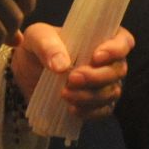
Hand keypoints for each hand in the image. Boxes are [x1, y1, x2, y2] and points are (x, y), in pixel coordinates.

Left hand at [13, 24, 133, 121]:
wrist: (26, 74)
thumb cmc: (37, 48)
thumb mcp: (35, 37)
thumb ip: (47, 45)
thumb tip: (62, 65)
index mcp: (98, 37)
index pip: (123, 40)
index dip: (116, 49)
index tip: (96, 57)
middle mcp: (107, 61)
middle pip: (118, 69)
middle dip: (97, 76)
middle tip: (72, 78)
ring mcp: (104, 83)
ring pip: (112, 92)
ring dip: (90, 95)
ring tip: (65, 94)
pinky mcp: (97, 103)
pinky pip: (104, 110)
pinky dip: (90, 111)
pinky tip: (72, 109)